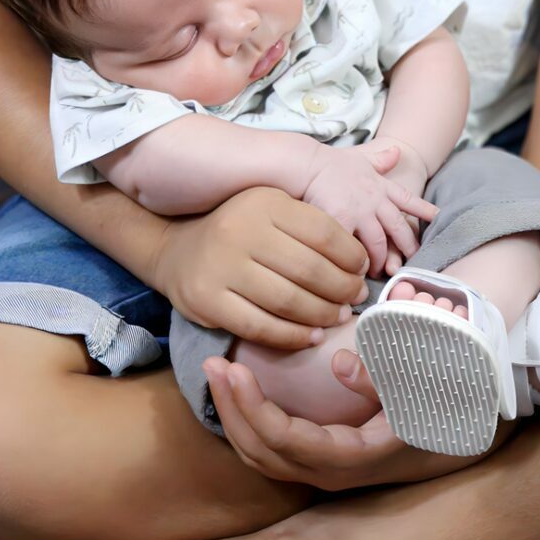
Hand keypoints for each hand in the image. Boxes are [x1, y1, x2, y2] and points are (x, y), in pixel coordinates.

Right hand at [150, 186, 370, 349]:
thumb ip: (310, 226)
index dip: (351, 255)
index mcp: (265, 202)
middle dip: (342, 289)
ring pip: (288, 301)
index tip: (362, 269)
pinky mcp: (208, 302)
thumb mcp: (271, 209)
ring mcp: (222, 267)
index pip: (323, 232)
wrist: (177, 250)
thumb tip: (361, 261)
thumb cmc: (239, 230)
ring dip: (322, 315)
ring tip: (338, 317)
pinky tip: (312, 336)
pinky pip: (261, 327)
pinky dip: (293, 336)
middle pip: (310, 269)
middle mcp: (241, 230)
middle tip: (355, 298)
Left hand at [204, 351, 487, 490]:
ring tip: (217, 374)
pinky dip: (247, 422)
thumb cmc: (435, 409)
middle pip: (260, 450)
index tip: (233, 369)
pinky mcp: (317, 462)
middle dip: (231, 408)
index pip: (284, 438)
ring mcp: (320, 471)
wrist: (453, 439)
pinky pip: (270, 451)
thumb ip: (380, 378)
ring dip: (233, 415)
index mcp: (348, 457)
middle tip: (212, 363)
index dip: (253, 406)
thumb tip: (340, 362)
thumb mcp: (418, 393)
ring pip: (260, 455)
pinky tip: (238, 393)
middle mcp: (327, 473)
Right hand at [302, 141, 437, 276]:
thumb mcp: (361, 157)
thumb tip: (398, 151)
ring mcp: (359, 211)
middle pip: (397, 228)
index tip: (437, 216)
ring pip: (378, 242)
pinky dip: (357, 261)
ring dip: (380, 260)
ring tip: (380, 273)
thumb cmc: (330, 162)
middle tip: (411, 263)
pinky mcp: (341, 220)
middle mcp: (374, 200)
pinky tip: (357, 272)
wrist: (308, 163)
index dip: (423, 209)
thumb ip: (380, 159)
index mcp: (380, 186)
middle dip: (407, 246)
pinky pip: (353, 247)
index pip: (407, 199)